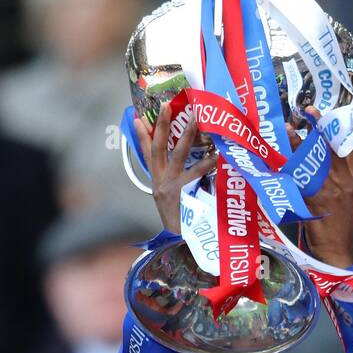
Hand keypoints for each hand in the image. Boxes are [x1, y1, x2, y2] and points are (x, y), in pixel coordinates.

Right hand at [134, 103, 216, 234]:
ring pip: (177, 156)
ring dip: (186, 135)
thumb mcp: (170, 202)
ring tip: (196, 118)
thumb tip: (181, 163)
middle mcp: (160, 183)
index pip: (145, 153)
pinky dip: (206, 163)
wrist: (181, 247)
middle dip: (161, 125)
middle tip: (166, 105)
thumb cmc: (180, 224)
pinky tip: (215, 154)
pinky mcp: (183, 195)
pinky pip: (196, 174)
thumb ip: (171, 182)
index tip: (137, 116)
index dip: (141, 134)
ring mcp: (171, 188)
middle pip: (157, 148)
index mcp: (156, 183)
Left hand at [287, 109, 352, 269]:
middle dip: (319, 127)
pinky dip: (290, 168)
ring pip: (314, 159)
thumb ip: (340, 178)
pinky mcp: (316, 201)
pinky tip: (279, 159)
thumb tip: (323, 157)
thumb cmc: (339, 226)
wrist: (337, 253)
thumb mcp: (347, 198)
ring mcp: (331, 190)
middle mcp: (346, 182)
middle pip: (332, 147)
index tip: (333, 112)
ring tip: (287, 130)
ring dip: (299, 143)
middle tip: (307, 111)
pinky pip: (301, 179)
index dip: (343, 126)